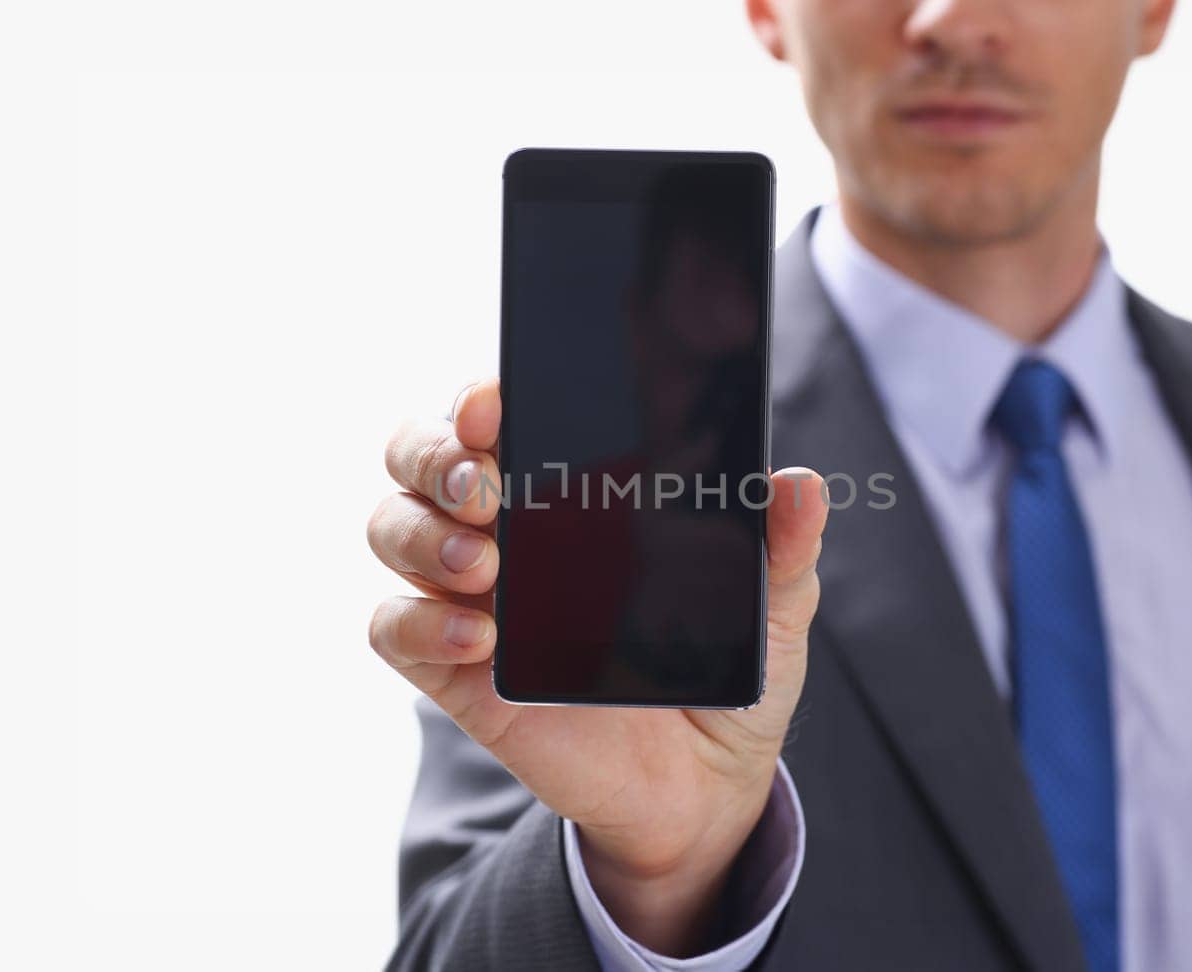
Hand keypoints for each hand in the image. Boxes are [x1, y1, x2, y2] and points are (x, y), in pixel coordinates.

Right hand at [367, 378, 826, 955]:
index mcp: (571, 485)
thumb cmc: (720, 668)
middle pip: (420, 454)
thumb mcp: (769, 607)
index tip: (496, 402)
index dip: (479, 394)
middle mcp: (505, 526)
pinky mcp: (456, 669)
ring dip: (424, 533)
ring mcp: (472, 595)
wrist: (700, 783)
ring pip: (392, 526)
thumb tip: (798, 484)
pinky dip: (421, 622)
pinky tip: (484, 639)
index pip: (497, 412)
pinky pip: (393, 628)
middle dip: (435, 453)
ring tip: (488, 566)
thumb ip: (782, 546)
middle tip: (486, 487)